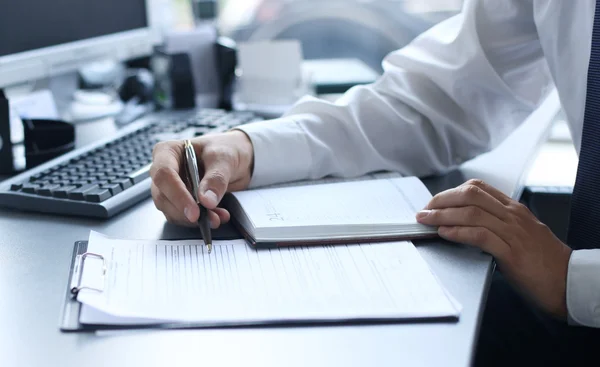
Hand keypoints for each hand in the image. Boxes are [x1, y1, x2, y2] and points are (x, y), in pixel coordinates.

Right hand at [150, 130, 253, 227]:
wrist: (237, 158)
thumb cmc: (226, 149)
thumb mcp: (224, 159)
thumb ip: (216, 178)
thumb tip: (206, 200)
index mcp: (168, 151)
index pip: (164, 174)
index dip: (177, 195)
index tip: (194, 211)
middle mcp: (164, 170)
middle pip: (163, 196)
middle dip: (186, 211)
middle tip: (210, 218)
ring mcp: (170, 187)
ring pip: (171, 210)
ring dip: (193, 219)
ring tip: (217, 217)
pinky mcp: (179, 201)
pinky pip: (182, 216)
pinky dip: (199, 221)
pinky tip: (216, 216)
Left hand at [416, 179, 572, 318]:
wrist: (568, 282)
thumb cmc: (542, 262)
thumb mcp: (519, 235)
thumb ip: (496, 226)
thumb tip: (463, 225)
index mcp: (514, 209)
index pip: (478, 187)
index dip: (451, 192)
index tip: (434, 202)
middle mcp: (513, 216)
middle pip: (470, 195)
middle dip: (442, 200)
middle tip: (424, 211)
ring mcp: (513, 232)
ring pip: (472, 212)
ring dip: (443, 215)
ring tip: (426, 220)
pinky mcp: (512, 253)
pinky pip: (480, 235)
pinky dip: (458, 231)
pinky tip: (444, 233)